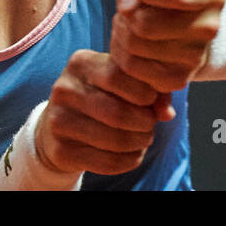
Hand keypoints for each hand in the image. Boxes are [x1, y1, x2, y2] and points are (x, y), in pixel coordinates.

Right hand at [34, 49, 173, 176]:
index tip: (152, 100)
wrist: (59, 128)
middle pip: (117, 112)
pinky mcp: (61, 151)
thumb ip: (150, 91)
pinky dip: (129, 161)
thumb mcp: (120, 85)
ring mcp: (58, 121)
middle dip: (144, 122)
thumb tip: (167, 113)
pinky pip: (106, 162)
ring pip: (114, 140)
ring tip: (144, 138)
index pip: (119, 75)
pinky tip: (133, 154)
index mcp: (80, 63)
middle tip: (151, 125)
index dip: (144, 92)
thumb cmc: (100, 98)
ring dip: (139, 143)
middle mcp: (64, 89)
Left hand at [110, 0, 225, 92]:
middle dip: (127, 16)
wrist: (185, 24)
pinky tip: (131, 44)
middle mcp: (209, 28)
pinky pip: (131, 68)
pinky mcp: (177, 79)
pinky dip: (122, 54)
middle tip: (131, 11)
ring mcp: (195, 57)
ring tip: (129, 25)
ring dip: (121, 33)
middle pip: (144, 25)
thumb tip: (127, 7)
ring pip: (133, 47)